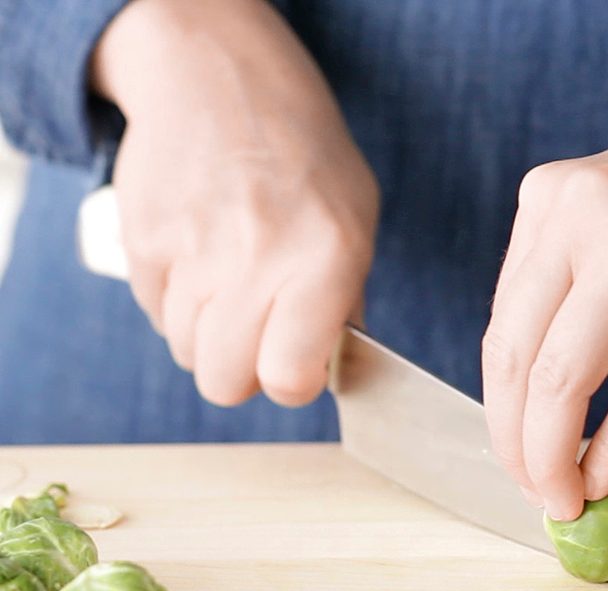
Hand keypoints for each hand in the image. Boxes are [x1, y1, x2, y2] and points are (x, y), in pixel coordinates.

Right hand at [91, 0, 378, 406]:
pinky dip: (178, 301)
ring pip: (188, 353)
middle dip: (245, 370)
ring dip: (211, 334)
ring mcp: (191, 253)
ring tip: (233, 282)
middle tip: (263, 332)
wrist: (218, 80)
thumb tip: (333, 368)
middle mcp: (254, 261)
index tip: (300, 364)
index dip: (294, 382)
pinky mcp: (143, 244)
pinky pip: (157, 314)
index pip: (289, 376)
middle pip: (224, 383)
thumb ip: (346, 299)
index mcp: (323, 260)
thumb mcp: (356, 219)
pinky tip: (203, 255)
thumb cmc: (303, 155)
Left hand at [483, 0, 607, 520]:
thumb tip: (594, 441)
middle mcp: (578, 215)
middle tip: (540, 497)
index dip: (505, 409)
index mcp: (552, 199)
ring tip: (570, 504)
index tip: (523, 458)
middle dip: (519, 447)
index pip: (503, 328)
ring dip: (555, 462)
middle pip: (515, 361)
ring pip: (561, 383)